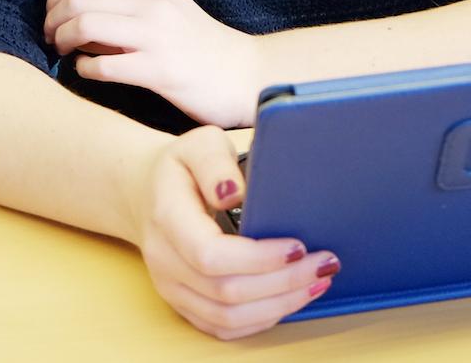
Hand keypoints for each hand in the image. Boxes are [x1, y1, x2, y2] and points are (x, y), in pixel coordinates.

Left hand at [45, 0, 263, 127]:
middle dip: (52, 20)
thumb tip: (73, 15)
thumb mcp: (166, 11)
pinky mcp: (161, 71)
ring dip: (63, 41)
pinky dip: (84, 69)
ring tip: (66, 54)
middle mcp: (154, 5)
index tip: (53, 17)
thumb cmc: (199, 46)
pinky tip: (89, 71)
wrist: (245, 74)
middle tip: (52, 39)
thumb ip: (125, 7)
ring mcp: (158, 37)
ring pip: (85, 24)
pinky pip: (102, 66)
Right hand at [130, 125, 336, 338]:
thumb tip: (233, 192)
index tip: (298, 246)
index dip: (258, 258)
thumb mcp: (197, 144)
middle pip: (226, 291)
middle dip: (283, 282)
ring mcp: (172, 287)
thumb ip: (214, 162)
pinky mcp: (183, 303)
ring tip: (317, 283)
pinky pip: (221, 327)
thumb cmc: (181, 167)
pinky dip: (260, 319)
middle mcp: (165, 261)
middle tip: (325, 263)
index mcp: (168, 219)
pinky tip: (290, 300)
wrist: (145, 192)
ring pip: (226, 317)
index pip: (211, 254)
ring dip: (278, 305)